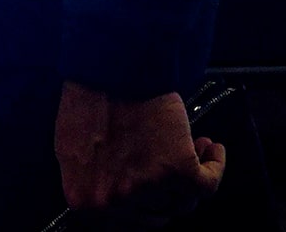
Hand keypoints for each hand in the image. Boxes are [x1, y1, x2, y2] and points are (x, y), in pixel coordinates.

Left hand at [54, 82, 223, 224]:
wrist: (111, 68)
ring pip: (183, 202)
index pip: (121, 223)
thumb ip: (90, 183)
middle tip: (169, 173)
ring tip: (192, 151)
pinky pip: (208, 183)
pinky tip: (210, 150)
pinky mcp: (179, 172)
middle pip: (155, 215)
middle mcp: (116, 203)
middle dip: (165, 193)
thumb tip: (110, 200)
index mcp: (85, 200)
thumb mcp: (70, 149)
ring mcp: (148, 191)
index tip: (149, 194)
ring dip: (189, 178)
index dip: (139, 206)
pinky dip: (215, 166)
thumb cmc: (89, 99)